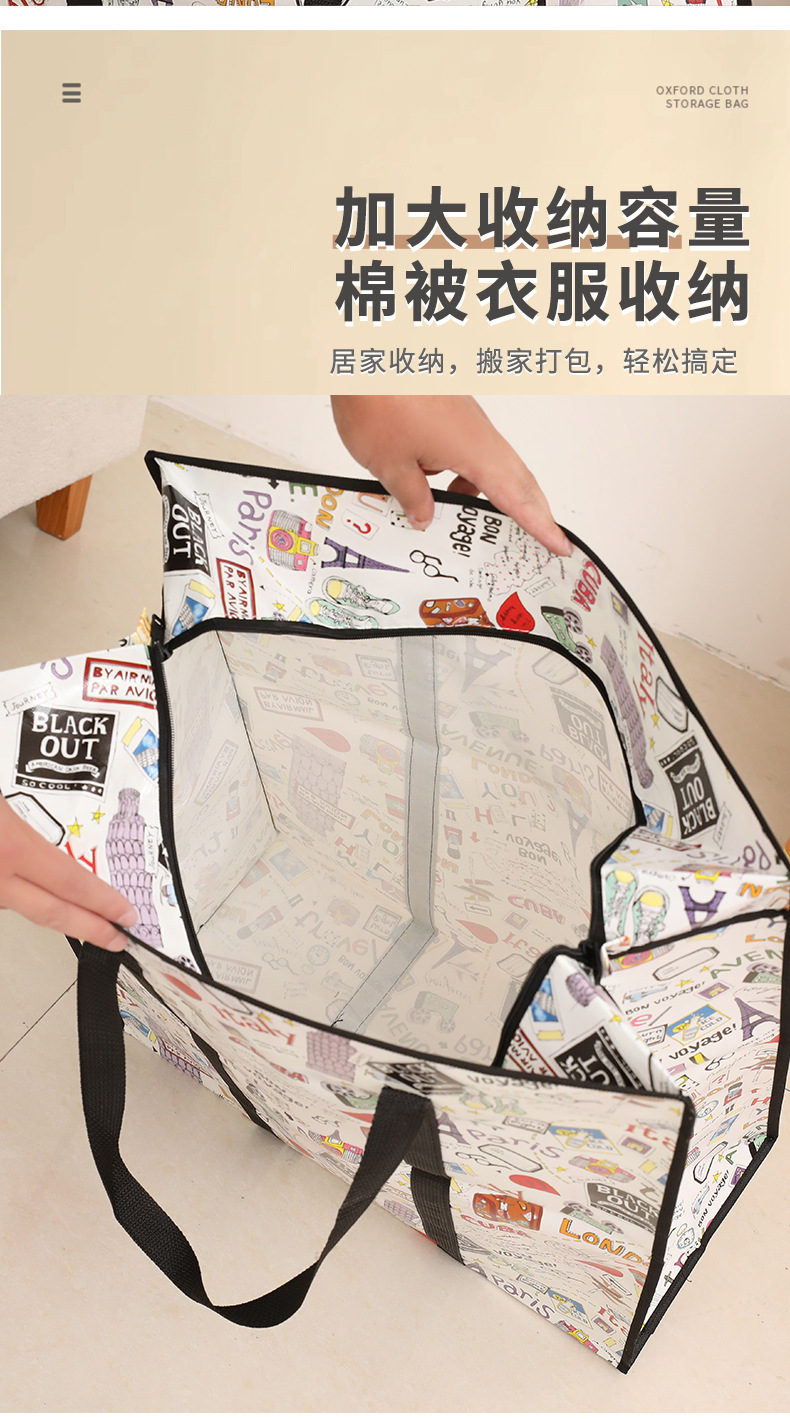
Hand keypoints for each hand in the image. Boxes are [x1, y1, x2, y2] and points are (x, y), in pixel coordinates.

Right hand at [0, 794, 137, 950]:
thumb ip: (24, 813)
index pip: (71, 882)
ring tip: (82, 913)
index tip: (126, 914)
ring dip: (52, 908)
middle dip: (89, 929)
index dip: (103, 902)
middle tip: (116, 939)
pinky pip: (2, 895)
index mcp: (12, 847)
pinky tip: (30, 885)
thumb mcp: (1, 795)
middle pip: (51, 913)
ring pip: (22, 904)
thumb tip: (45, 817)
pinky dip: (19, 891)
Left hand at [331, 395, 571, 556]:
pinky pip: (470, 449)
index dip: (540, 526)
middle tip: (543, 536)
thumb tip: (424, 515)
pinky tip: (433, 482)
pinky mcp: (453, 411)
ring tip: (469, 518)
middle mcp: (479, 432)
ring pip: (491, 463)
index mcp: (474, 450)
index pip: (516, 498)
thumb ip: (412, 496)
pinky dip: (464, 472)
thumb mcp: (389, 465)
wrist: (363, 350)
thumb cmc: (377, 399)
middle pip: (517, 478)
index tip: (560, 545)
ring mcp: (467, 419)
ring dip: (487, 491)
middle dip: (531, 510)